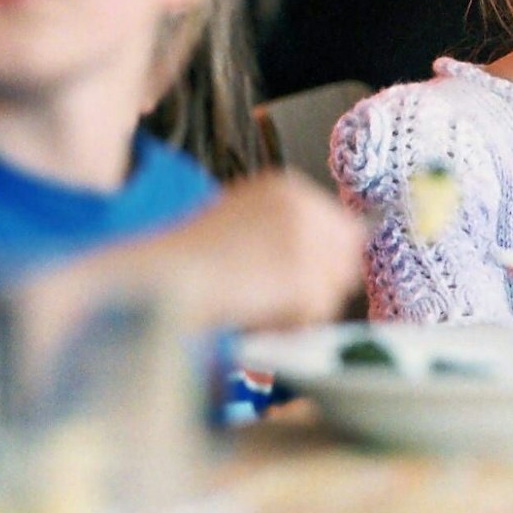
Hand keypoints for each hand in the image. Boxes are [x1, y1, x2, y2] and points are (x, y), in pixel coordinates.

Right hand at [156, 171, 366, 329]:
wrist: (164, 278)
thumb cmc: (188, 258)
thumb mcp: (242, 220)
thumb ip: (287, 229)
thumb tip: (337, 254)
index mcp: (289, 188)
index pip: (345, 226)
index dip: (327, 259)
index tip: (303, 276)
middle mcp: (305, 208)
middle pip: (348, 256)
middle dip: (324, 282)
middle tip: (283, 299)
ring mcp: (308, 243)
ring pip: (335, 289)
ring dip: (305, 307)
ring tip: (259, 306)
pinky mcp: (304, 279)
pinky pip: (316, 313)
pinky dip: (291, 325)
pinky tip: (258, 317)